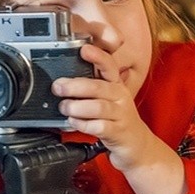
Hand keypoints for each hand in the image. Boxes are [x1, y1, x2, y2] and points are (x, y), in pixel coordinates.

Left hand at [54, 44, 154, 172]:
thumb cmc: (116, 118)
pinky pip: (100, 126)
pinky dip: (84, 124)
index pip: (109, 66)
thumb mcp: (107, 98)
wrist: (136, 144)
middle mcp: (120, 96)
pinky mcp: (119, 132)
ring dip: (77, 107)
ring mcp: (121, 115)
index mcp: (116, 85)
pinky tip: (74, 122)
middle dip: (75, 86)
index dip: (97, 57)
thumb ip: (90, 87)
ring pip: (99, 107)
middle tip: (58, 87)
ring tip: (64, 107)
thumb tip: (62, 79)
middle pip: (98, 87)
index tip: (83, 49)